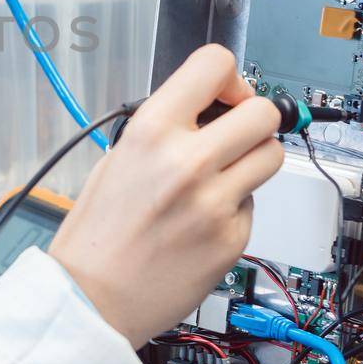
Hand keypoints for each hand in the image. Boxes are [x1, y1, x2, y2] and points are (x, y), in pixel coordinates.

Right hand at [48, 44, 285, 347]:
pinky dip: (234, 208)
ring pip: (271, 156)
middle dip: (252, 119)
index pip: (215, 65)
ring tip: (220, 177)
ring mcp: (215, 203)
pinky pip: (253, 205)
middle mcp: (188, 162)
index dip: (230, 78)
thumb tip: (209, 111)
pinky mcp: (233, 238)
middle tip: (234, 135)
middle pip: (262, 112)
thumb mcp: (117, 158)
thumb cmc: (95, 234)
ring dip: (252, 160)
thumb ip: (164, 129)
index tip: (225, 95)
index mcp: (151, 132)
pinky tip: (202, 222)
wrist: (91, 298)